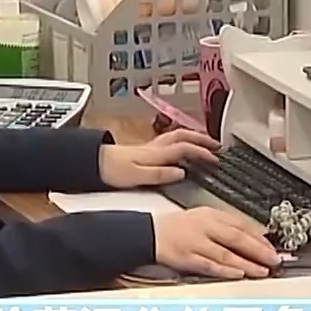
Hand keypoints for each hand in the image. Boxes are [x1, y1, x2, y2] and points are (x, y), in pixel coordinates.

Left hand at [99, 129, 219, 188]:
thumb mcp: (137, 176)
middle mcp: (155, 147)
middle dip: (202, 138)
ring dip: (193, 136)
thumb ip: (161, 174)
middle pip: (184, 136)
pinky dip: (181, 138)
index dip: (202, 152)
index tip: (215, 159)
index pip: (185, 148)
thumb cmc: (113, 170)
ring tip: (205, 141)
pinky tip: (181, 145)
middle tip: (217, 145)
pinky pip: (170, 139)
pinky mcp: (145, 148)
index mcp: (156, 153)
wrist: (94, 162)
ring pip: (177, 134)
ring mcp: (150, 146)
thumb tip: (181, 172)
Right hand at [153, 207, 278, 278]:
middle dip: (258, 250)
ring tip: (262, 271)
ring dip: (246, 264)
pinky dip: (224, 270)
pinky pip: (209, 265)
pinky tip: (238, 274)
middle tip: (274, 259)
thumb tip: (256, 235)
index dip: (260, 237)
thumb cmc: (180, 227)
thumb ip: (228, 226)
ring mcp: (196, 243)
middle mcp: (205, 227)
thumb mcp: (205, 217)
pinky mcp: (186, 259)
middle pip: (237, 238)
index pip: (242, 225)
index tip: (273, 247)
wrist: (150, 233)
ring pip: (225, 254)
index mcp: (212, 215)